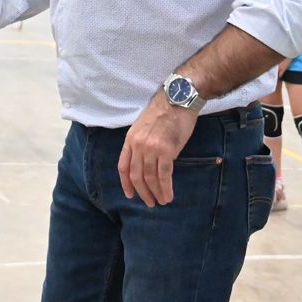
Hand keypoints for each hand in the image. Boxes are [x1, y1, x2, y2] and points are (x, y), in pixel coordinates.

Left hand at [118, 91, 197, 206]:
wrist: (178, 99)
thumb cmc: (164, 111)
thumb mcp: (143, 126)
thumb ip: (141, 143)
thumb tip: (144, 162)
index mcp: (130, 139)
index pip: (123, 166)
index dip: (126, 183)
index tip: (130, 194)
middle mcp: (138, 145)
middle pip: (136, 175)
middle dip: (142, 192)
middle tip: (149, 202)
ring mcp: (151, 148)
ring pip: (150, 177)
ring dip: (156, 192)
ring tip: (162, 201)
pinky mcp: (166, 151)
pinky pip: (164, 175)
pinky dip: (166, 188)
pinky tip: (168, 195)